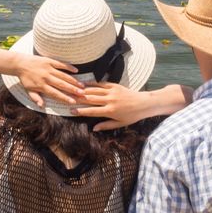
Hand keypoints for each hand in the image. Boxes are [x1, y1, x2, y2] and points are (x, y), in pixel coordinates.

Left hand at [14, 53, 82, 107]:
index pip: (55, 93)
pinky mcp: (49, 61)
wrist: (19, 63)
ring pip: (63, 75)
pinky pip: (61, 64)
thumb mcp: (28, 90)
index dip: (65, 98)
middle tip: (82, 93)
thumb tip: (42, 106)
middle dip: (72, 90)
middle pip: (62, 85)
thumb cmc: (25, 78)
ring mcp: (48, 68)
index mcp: (41, 86)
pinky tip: (76, 70)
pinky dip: (68, 67)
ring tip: (81, 85)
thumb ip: (36, 98)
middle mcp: (46, 78)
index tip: (73, 102)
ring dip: (73, 80)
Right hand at [73, 83, 193, 130]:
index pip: (91, 111)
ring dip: (83, 90)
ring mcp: (112, 92)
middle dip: (78, 98)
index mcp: (110, 111)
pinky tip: (85, 83)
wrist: (144, 103)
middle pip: (90, 99)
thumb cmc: (132, 116)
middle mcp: (109, 100)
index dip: (80, 111)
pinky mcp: (114, 86)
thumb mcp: (119, 124)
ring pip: (94, 90)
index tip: (71, 110)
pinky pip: (101, 84)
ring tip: (73, 90)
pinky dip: (92, 83)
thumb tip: (93, 129)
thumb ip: (106, 125)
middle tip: (67, 97)